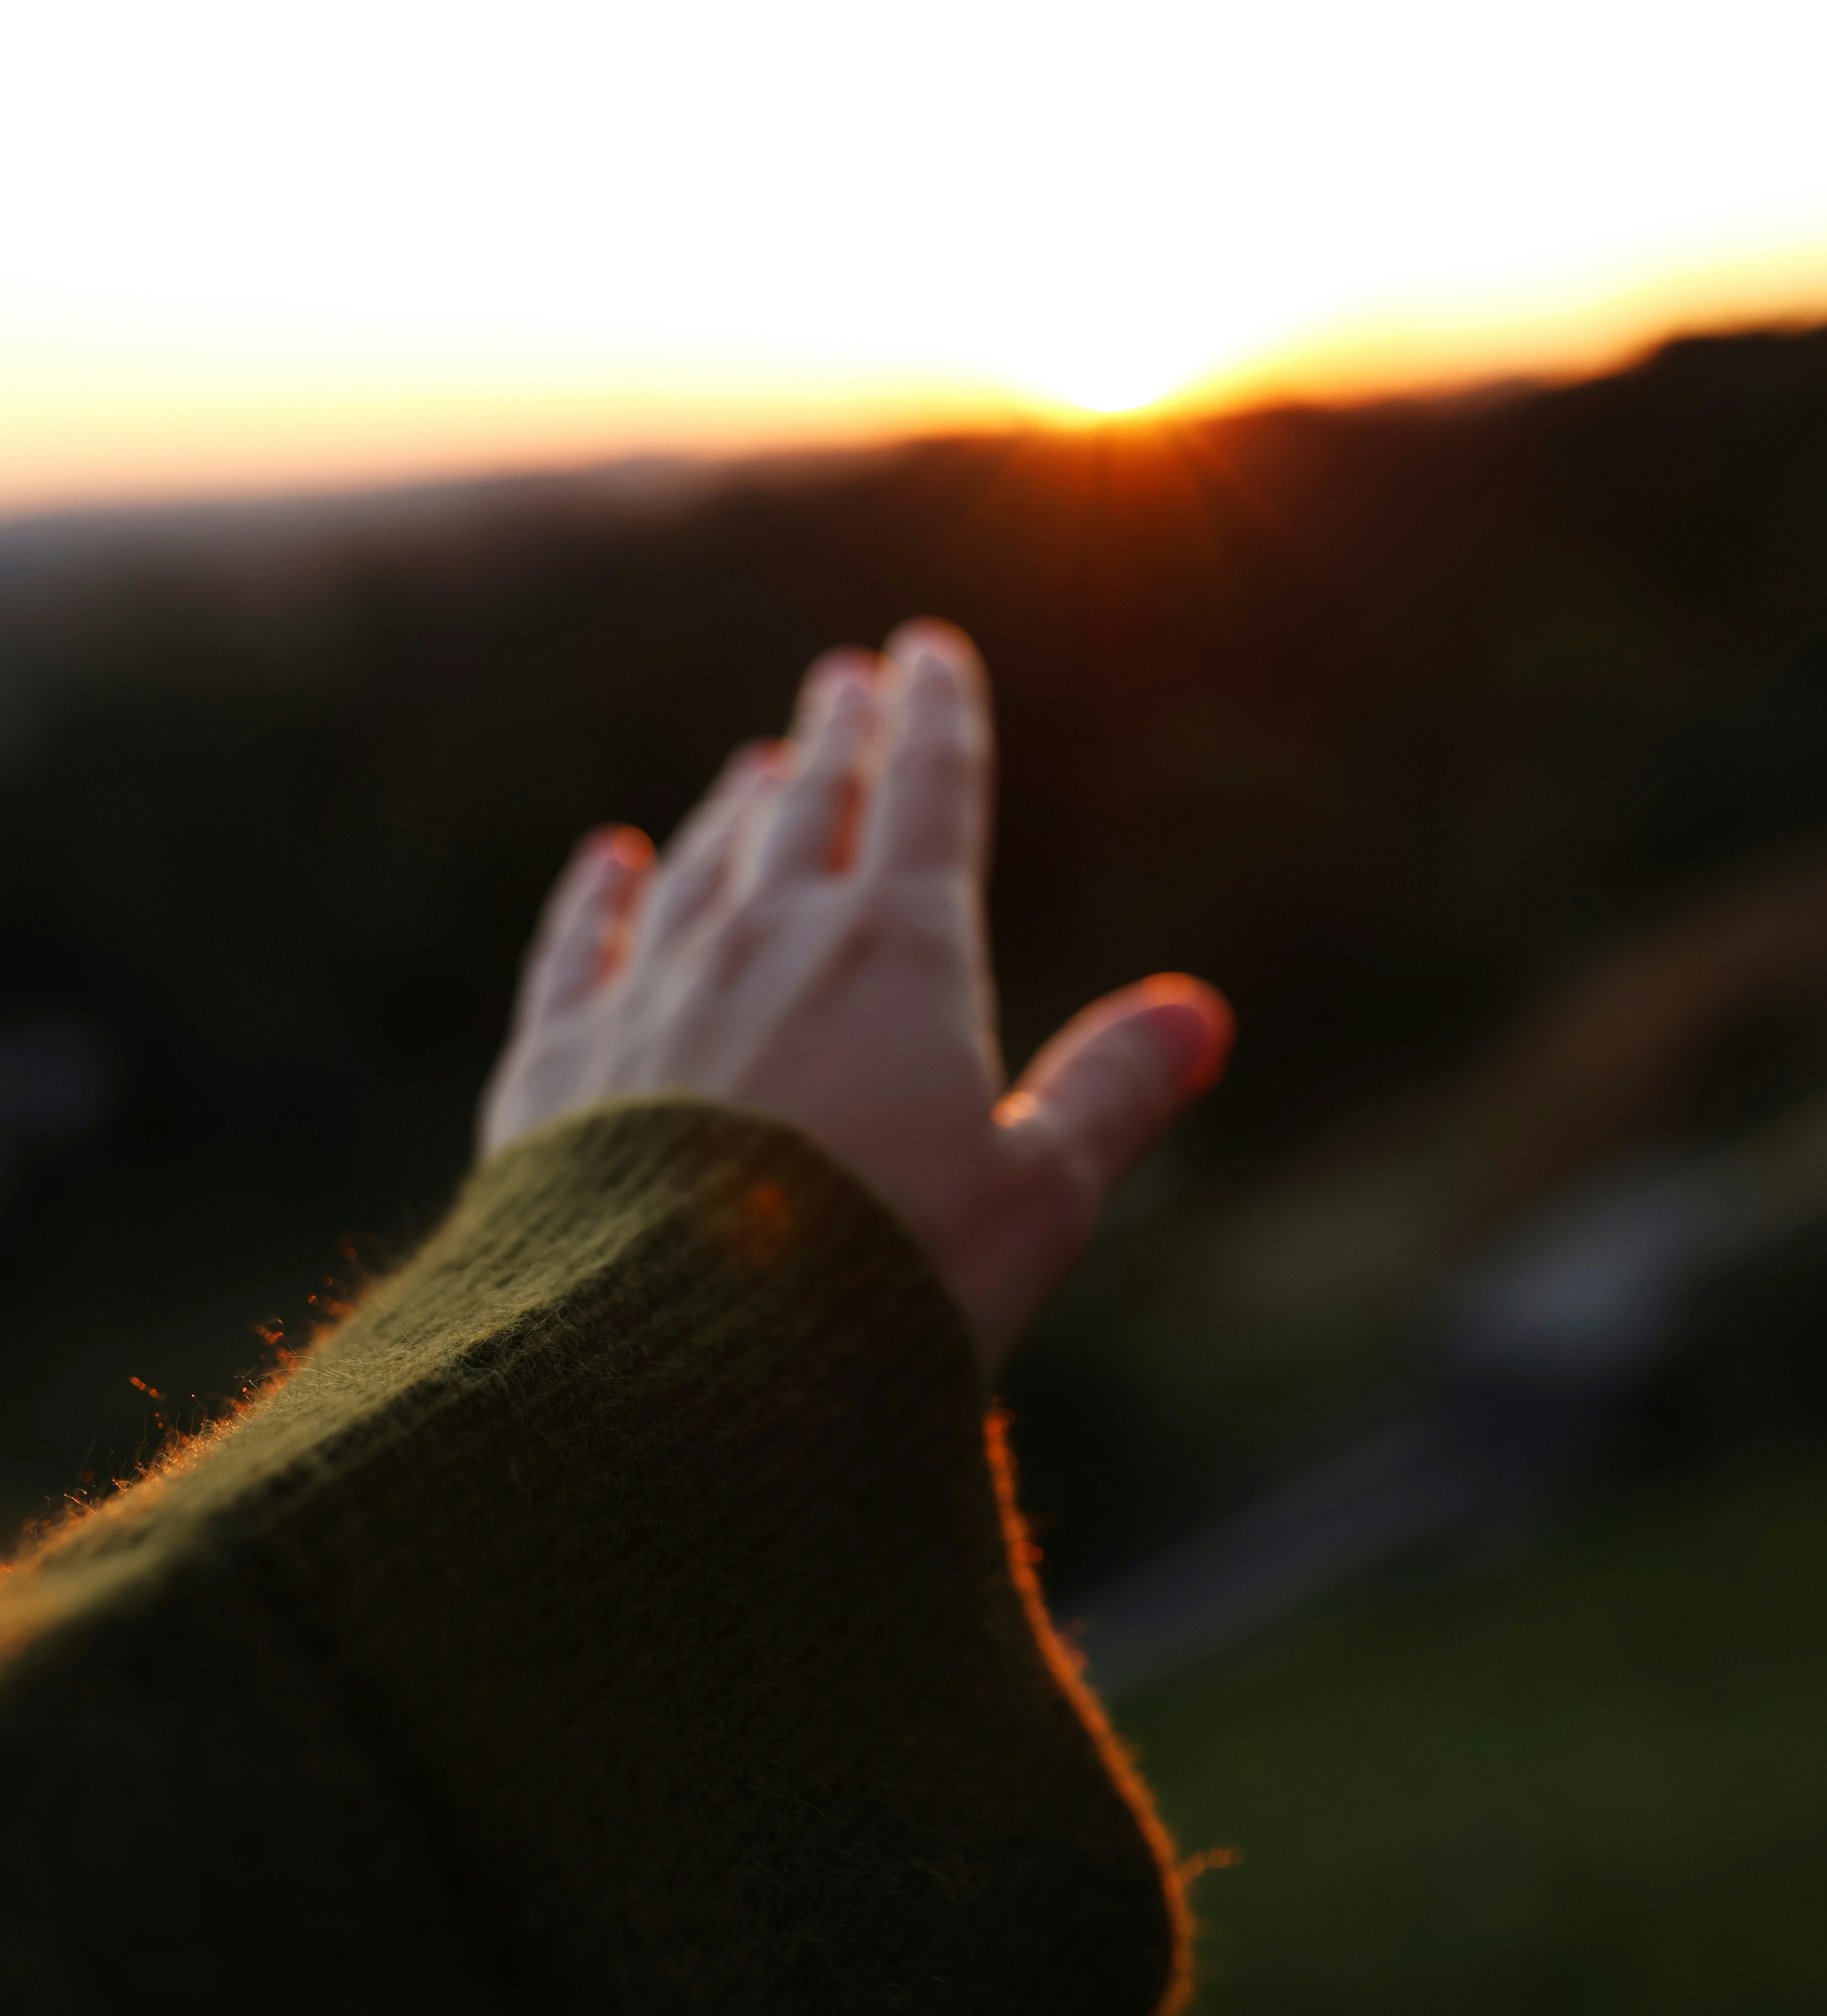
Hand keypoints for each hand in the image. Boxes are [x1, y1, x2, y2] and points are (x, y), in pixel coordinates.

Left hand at [478, 621, 1231, 1370]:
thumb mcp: (1037, 1198)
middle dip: (838, 739)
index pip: (927, 797)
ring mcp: (651, 995)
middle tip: (844, 680)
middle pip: (810, 808)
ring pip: (702, 866)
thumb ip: (1111, 1092)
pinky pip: (581, 948)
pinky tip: (610, 860)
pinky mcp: (555, 1065)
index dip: (936, 718)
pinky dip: (599, 896)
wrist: (671, 1364)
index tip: (928, 651)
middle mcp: (767, 943)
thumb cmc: (883, 1282)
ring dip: (735, 810)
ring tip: (757, 770)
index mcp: (898, 955)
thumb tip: (1201, 1013)